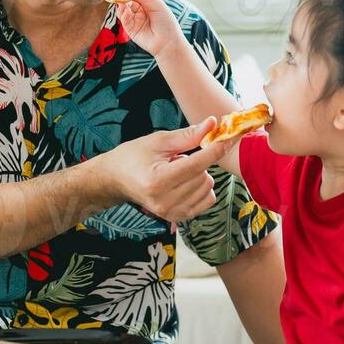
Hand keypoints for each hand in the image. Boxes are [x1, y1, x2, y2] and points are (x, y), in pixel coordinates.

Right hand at [96, 117, 233, 221]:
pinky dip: (201, 187)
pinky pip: (208, 199)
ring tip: (175, 172)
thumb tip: (213, 124)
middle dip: (198, 161)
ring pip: (208, 186)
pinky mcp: (178, 218)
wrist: (117, 180)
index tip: (227, 137)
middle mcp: (164, 201)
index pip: (197, 164)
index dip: (215, 149)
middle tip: (176, 158)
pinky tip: (183, 183)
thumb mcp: (158, 141)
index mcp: (157, 180)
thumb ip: (187, 135)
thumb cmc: (134, 156)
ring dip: (198, 174)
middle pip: (204, 175)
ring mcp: (171, 213)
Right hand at [115, 0, 184, 62]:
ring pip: (124, 10)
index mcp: (147, 5)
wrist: (168, 42)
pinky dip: (122, 14)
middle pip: (128, 2)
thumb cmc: (167, 23)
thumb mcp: (157, 5)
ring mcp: (135, 21)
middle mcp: (140, 12)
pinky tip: (123, 9)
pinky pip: (124, 20)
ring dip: (121, 4)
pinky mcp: (130, 30)